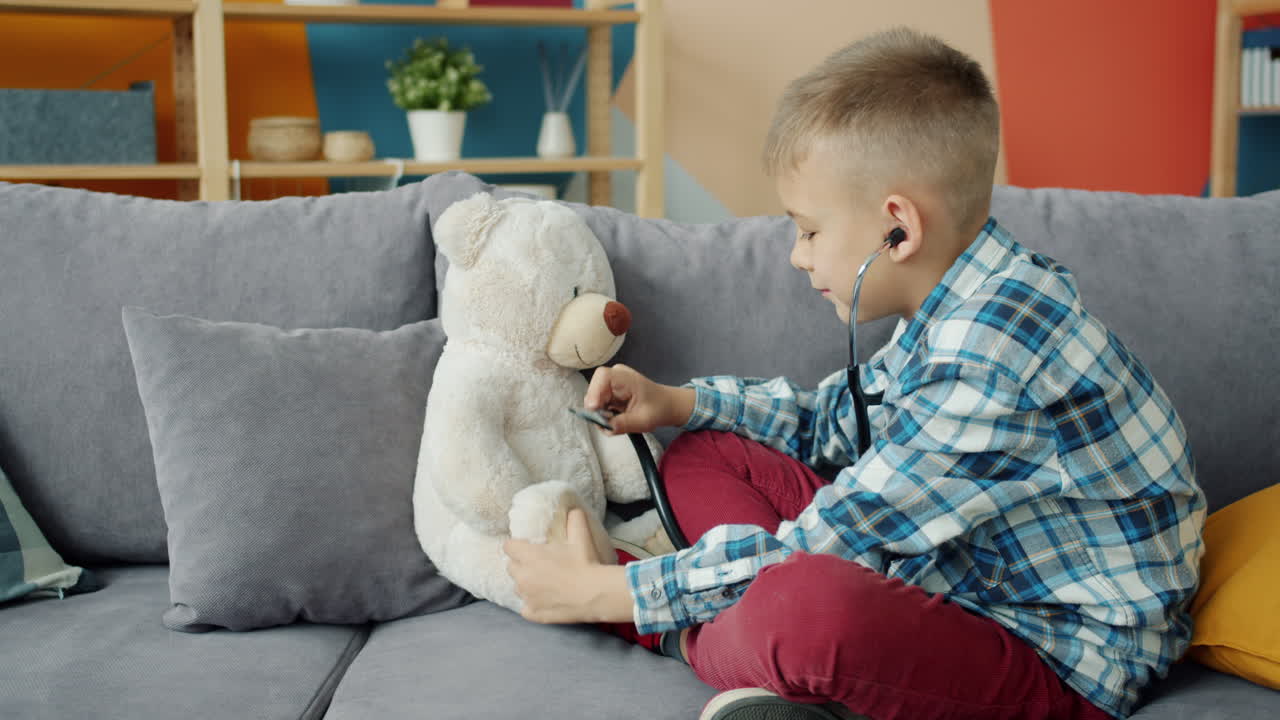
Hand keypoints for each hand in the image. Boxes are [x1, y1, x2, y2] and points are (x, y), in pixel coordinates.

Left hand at [504, 509, 633, 623]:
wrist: (595, 593)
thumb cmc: (586, 563)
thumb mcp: (581, 537)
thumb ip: (574, 520)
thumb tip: (573, 510)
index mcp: (529, 556)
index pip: (508, 547)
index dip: (517, 546)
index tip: (527, 547)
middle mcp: (523, 577)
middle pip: (511, 567)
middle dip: (521, 565)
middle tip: (538, 565)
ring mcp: (527, 597)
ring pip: (517, 588)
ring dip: (526, 584)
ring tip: (543, 583)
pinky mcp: (533, 613)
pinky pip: (525, 608)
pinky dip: (532, 605)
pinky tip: (544, 601)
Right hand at [584, 364, 694, 434]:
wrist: (666, 405)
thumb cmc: (658, 408)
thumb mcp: (643, 421)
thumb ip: (622, 424)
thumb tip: (605, 427)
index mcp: (625, 377)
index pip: (601, 377)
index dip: (594, 393)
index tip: (596, 410)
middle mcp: (615, 376)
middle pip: (593, 391)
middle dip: (598, 411)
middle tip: (610, 424)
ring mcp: (610, 384)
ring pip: (593, 401)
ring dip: (602, 415)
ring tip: (619, 421)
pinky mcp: (608, 392)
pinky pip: (598, 405)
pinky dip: (605, 415)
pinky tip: (618, 418)